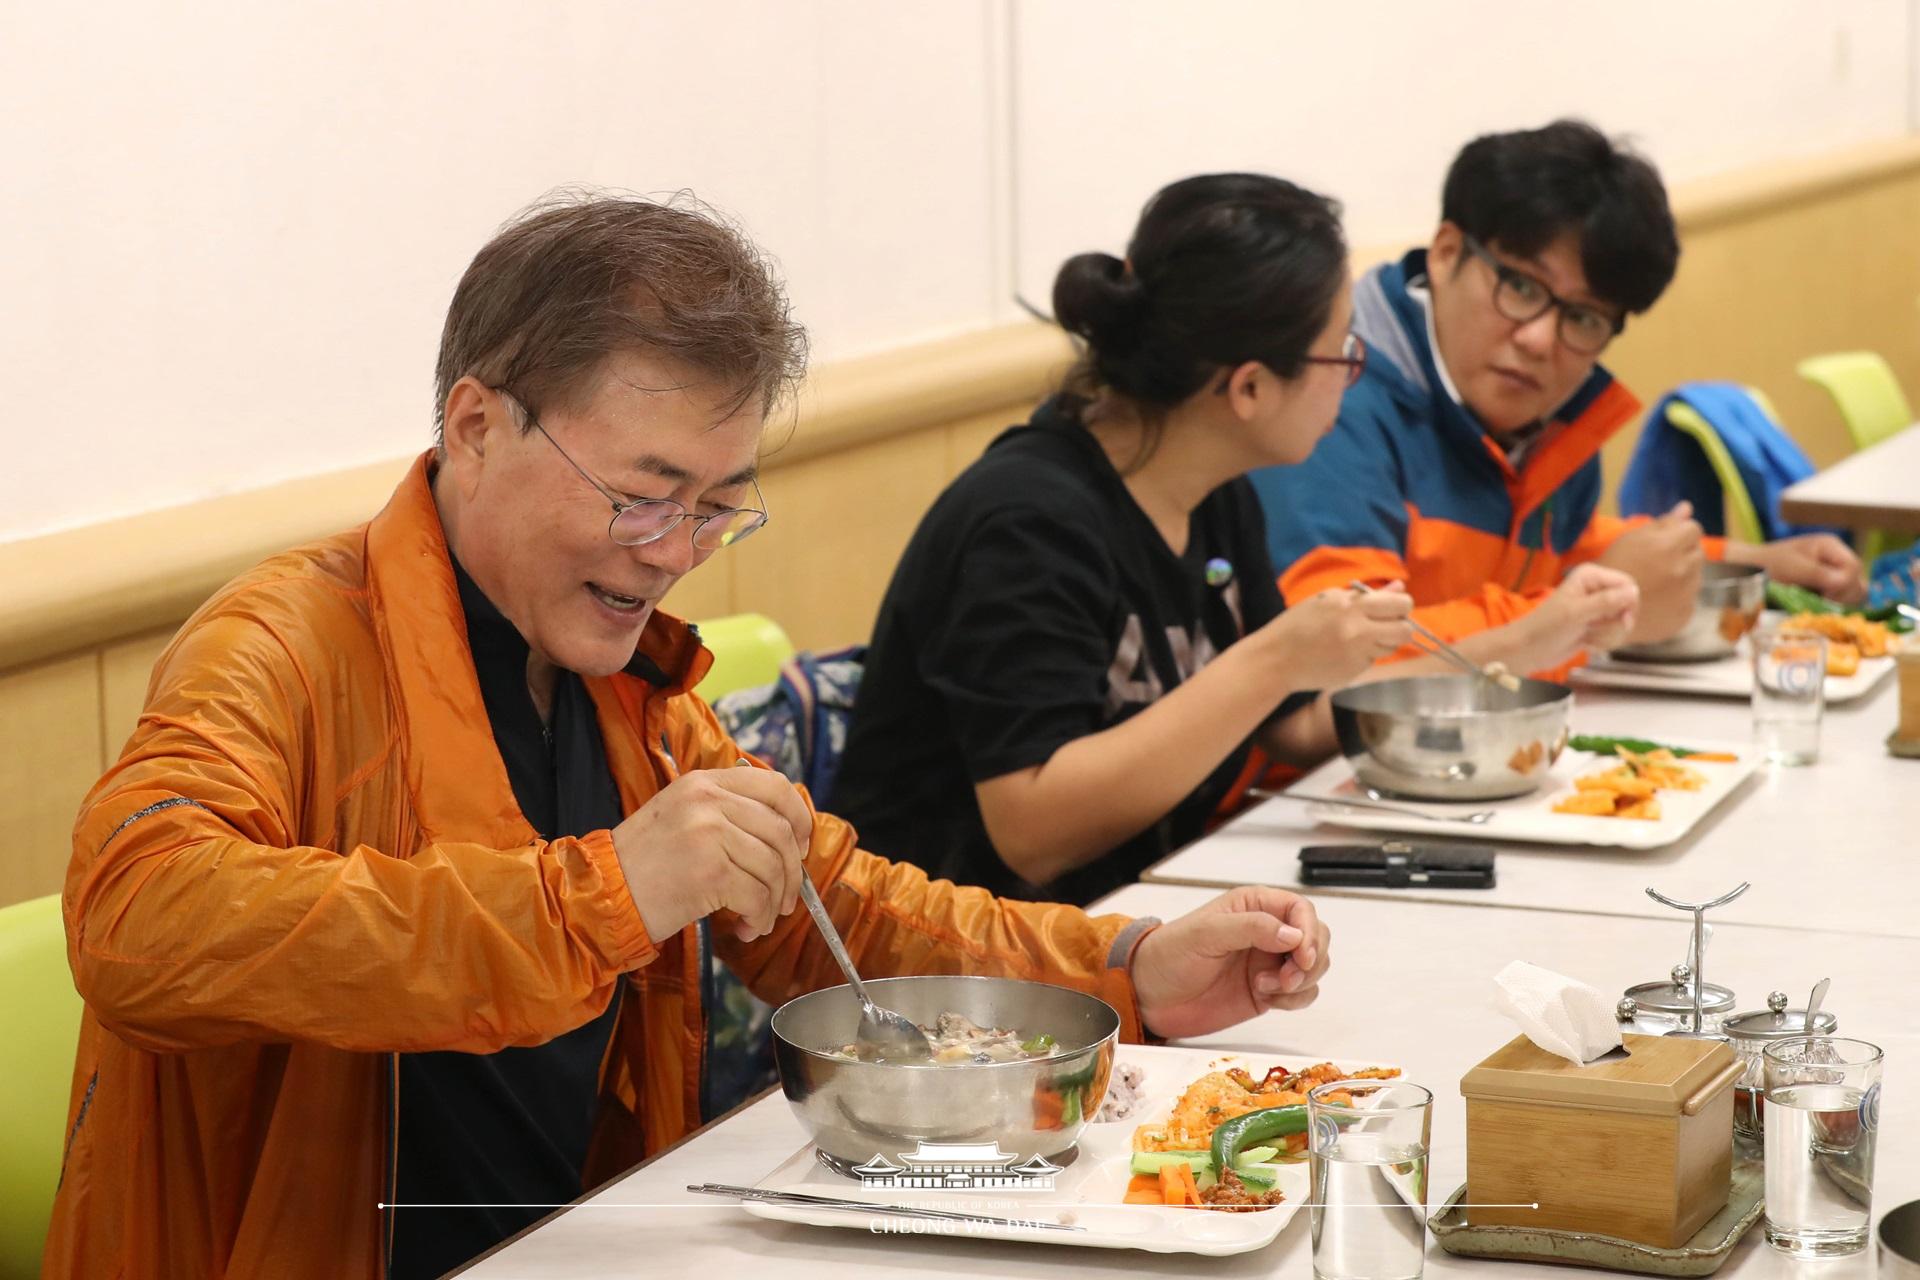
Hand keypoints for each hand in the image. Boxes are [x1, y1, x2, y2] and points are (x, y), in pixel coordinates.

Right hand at [612, 765, 812, 943]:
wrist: (601, 895)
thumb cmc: (643, 865)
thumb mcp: (681, 816)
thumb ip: (726, 812)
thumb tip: (785, 834)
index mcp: (704, 782)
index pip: (774, 785)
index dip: (799, 816)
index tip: (802, 844)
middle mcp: (708, 800)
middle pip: (781, 830)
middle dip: (793, 871)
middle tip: (786, 897)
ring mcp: (709, 833)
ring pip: (773, 866)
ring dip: (775, 901)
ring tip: (761, 919)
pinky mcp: (710, 871)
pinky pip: (757, 896)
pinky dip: (759, 918)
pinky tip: (746, 929)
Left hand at [1128, 886, 1330, 1038]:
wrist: (1149, 996)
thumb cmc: (1169, 955)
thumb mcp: (1205, 934)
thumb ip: (1251, 928)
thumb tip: (1294, 934)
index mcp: (1253, 906)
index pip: (1301, 910)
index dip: (1309, 931)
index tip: (1302, 955)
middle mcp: (1267, 932)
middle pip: (1316, 938)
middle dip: (1311, 959)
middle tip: (1287, 977)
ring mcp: (1269, 963)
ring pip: (1314, 967)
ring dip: (1302, 981)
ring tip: (1267, 987)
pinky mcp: (1268, 992)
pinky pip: (1302, 993)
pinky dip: (1295, 999)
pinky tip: (1267, 999)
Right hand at [1261, 581, 1414, 688]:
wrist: (1276, 659)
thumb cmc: (1299, 623)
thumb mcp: (1329, 600)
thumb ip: (1366, 595)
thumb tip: (1399, 588)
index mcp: (1350, 605)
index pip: (1399, 604)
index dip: (1401, 606)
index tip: (1392, 608)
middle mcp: (1357, 629)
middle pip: (1405, 629)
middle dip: (1400, 626)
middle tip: (1385, 625)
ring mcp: (1357, 653)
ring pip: (1392, 647)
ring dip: (1383, 642)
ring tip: (1360, 639)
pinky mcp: (1354, 672)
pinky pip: (1373, 660)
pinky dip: (1364, 655)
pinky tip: (1344, 652)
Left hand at [1517, 563, 1639, 668]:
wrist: (1528, 651)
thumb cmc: (1546, 628)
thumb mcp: (1576, 613)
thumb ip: (1606, 602)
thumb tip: (1634, 591)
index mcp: (1591, 576)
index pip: (1628, 584)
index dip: (1628, 603)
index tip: (1620, 618)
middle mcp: (1596, 589)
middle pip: (1629, 605)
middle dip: (1616, 623)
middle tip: (1595, 628)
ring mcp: (1597, 609)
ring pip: (1622, 623)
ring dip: (1607, 635)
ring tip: (1586, 637)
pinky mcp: (1596, 627)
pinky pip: (1614, 635)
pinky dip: (1602, 642)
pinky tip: (1586, 643)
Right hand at [1595, 502, 1703, 642]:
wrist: (1599, 611)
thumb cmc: (1610, 569)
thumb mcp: (1629, 539)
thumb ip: (1662, 524)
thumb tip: (1687, 507)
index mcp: (1668, 547)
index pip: (1694, 529)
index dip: (1680, 533)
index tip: (1665, 541)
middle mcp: (1683, 570)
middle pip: (1698, 552)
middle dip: (1684, 553)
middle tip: (1658, 563)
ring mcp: (1686, 595)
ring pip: (1696, 576)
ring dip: (1683, 576)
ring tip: (1656, 583)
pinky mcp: (1684, 615)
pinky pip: (1690, 599)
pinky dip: (1678, 598)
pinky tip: (1657, 600)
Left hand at [1740, 534, 1866, 604]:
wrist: (1752, 572)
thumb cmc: (1769, 565)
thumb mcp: (1793, 567)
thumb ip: (1819, 574)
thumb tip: (1844, 583)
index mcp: (1830, 546)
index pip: (1853, 566)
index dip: (1844, 582)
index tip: (1825, 594)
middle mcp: (1836, 560)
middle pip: (1857, 581)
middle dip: (1842, 595)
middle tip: (1821, 601)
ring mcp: (1834, 575)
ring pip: (1854, 594)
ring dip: (1840, 603)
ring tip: (1819, 605)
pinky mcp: (1829, 590)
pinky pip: (1843, 601)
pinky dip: (1835, 607)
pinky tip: (1820, 608)